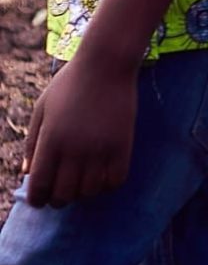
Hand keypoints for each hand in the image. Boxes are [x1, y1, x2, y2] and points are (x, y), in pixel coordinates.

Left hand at [22, 49, 138, 207]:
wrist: (106, 64)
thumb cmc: (69, 84)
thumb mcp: (42, 109)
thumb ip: (31, 142)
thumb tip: (27, 174)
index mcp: (50, 140)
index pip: (40, 186)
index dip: (38, 199)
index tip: (40, 200)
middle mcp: (74, 148)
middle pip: (65, 194)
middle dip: (59, 200)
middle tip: (61, 194)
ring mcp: (100, 147)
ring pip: (91, 190)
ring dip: (84, 192)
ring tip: (82, 183)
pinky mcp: (123, 144)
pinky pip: (116, 180)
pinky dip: (108, 185)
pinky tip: (103, 176)